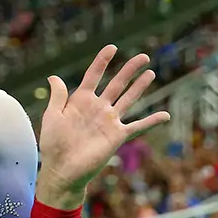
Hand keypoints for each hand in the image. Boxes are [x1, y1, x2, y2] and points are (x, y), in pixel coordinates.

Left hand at [37, 45, 169, 207]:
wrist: (62, 170)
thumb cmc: (53, 144)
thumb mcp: (53, 116)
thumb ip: (57, 96)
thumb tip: (53, 77)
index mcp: (80, 101)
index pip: (94, 76)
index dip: (102, 61)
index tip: (112, 47)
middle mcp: (98, 108)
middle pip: (117, 84)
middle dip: (129, 70)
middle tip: (143, 56)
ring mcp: (109, 121)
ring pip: (129, 99)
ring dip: (140, 87)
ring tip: (150, 73)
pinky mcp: (117, 136)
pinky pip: (138, 126)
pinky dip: (152, 121)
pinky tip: (165, 115)